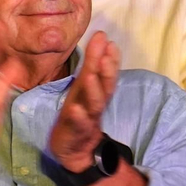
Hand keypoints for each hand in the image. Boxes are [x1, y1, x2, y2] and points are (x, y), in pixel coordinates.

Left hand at [48, 32, 120, 171]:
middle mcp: (95, 104)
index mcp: (96, 92)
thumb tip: (101, 36)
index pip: (106, 74)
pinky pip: (78, 124)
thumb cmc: (80, 114)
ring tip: (91, 75)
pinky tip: (75, 109)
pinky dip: (78, 116)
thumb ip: (94, 63)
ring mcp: (87, 119)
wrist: (75, 150)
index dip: (110, 58)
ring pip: (94, 104)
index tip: (109, 40)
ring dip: (94, 89)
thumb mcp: (85, 87)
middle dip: (108, 70)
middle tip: (108, 50)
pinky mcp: (76, 132)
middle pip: (105, 87)